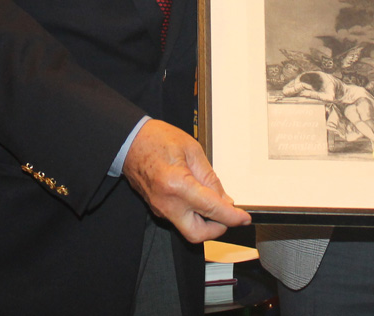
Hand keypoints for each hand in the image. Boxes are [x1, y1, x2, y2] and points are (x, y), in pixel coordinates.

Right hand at [123, 119, 250, 242]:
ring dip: (206, 222)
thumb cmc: (157, 139)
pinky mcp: (158, 209)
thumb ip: (209, 177)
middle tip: (229, 214)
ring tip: (215, 204)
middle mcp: (168, 203)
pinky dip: (194, 215)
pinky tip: (201, 200)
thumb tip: (224, 199)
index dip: (232, 217)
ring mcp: (160, 209)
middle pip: (198, 234)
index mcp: (177, 186)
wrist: (130, 142)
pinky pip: (180, 219)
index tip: (244, 218)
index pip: (212, 209)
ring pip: (188, 229)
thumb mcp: (192, 150)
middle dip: (217, 229)